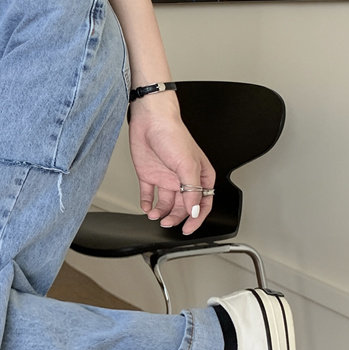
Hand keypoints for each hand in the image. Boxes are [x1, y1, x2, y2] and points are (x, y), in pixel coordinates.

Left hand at [128, 96, 214, 234]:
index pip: (202, 203)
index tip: (188, 229)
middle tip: (167, 223)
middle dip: (176, 217)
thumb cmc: (173, 135)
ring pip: (166, 203)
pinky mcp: (150, 175)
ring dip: (161, 212)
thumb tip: (193, 211)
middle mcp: (183, 179)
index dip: (196, 218)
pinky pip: (149, 195)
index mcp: (199, 176)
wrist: (150, 120)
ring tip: (154, 216)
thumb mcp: (187, 165)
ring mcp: (166, 177)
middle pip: (183, 206)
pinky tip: (146, 207)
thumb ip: (192, 191)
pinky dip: (147, 203)